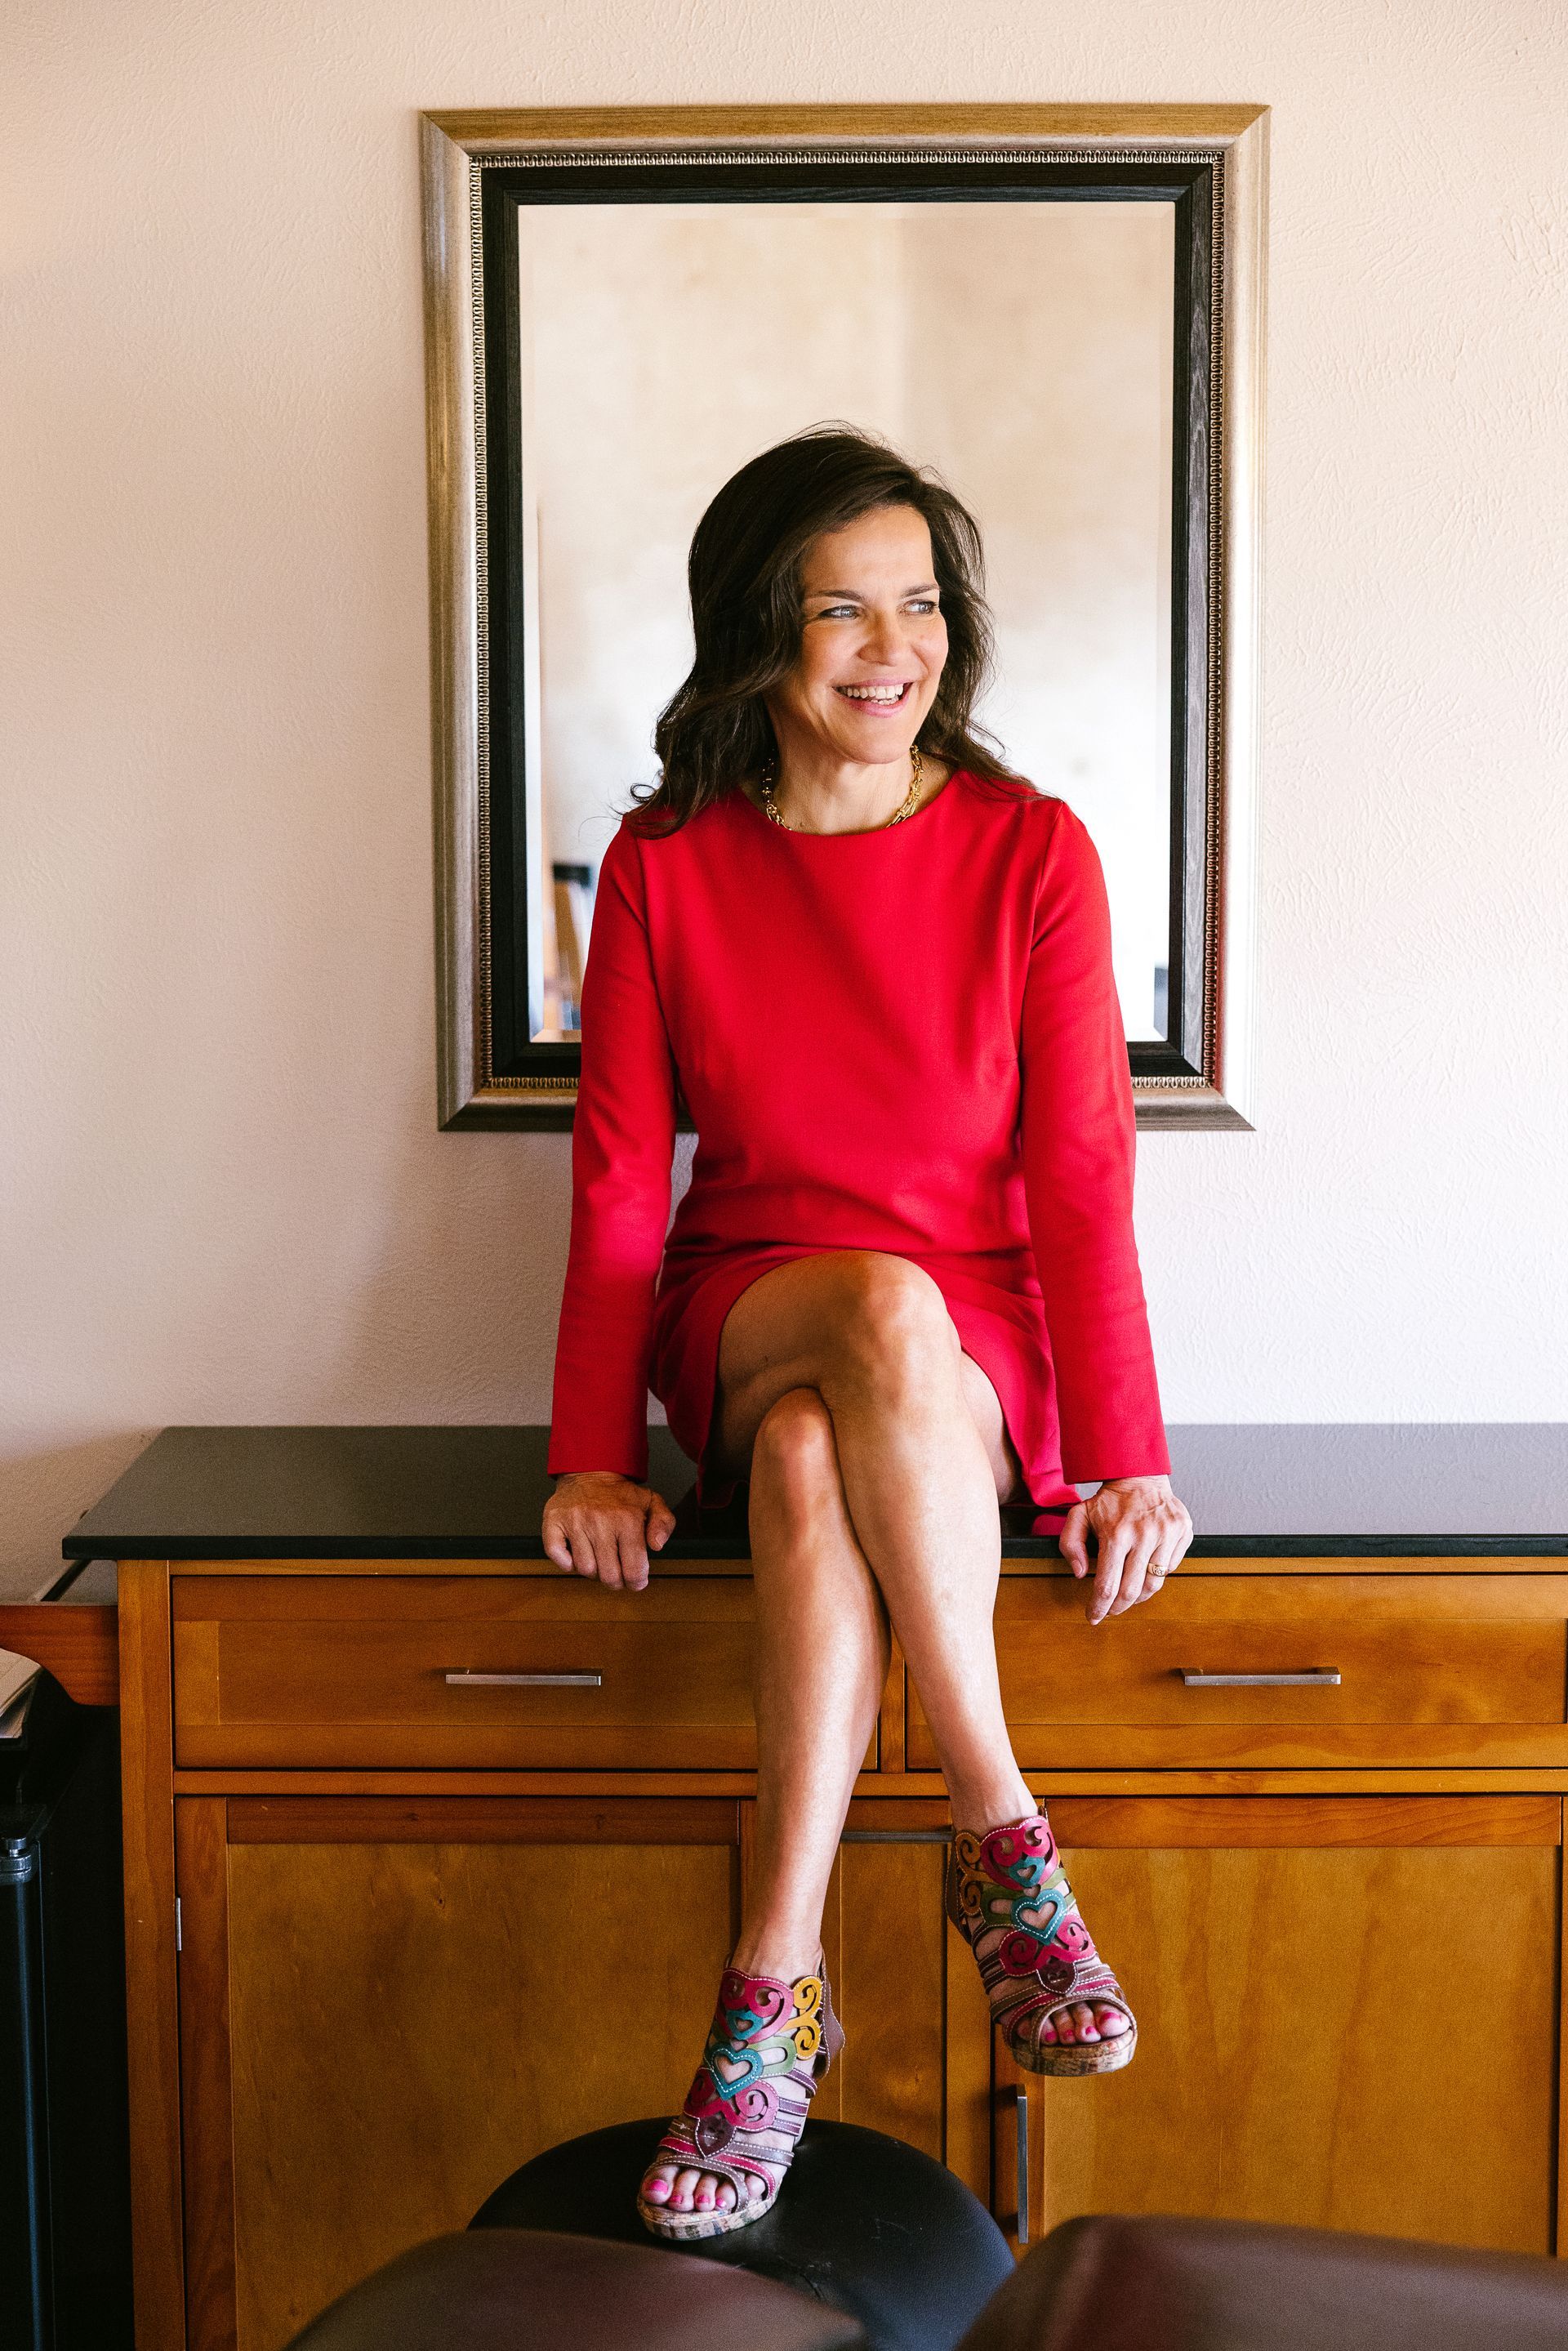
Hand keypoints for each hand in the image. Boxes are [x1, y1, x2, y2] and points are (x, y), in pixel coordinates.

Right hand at [542, 1470, 675, 1591]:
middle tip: (618, 1574)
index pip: (634, 1569)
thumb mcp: (652, 1502)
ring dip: (593, 1571)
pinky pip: (558, 1556)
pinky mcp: (554, 1522)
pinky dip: (567, 1562)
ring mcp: (575, 1522)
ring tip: (599, 1558)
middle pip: (609, 1576)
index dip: (637, 1582)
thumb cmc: (621, 1494)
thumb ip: (664, 1523)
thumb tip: (656, 1546)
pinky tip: (577, 1553)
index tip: (636, 1581)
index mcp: (627, 1519)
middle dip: (616, 1582)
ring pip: (585, 1569)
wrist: (590, 1470)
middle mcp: (600, 1521)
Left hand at [1059, 1474, 1192, 1624]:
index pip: (1107, 1585)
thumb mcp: (1079, 1515)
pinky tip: (1144, 1569)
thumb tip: (1080, 1574)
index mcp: (1116, 1534)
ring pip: (1154, 1584)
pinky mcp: (1183, 1532)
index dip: (1099, 1607)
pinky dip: (1156, 1575)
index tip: (1093, 1617)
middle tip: (1109, 1611)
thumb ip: (1070, 1544)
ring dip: (1138, 1597)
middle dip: (1117, 1608)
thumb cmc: (1109, 1500)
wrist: (1140, 1476)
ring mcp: (1166, 1534)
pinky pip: (1170, 1568)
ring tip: (1127, 1595)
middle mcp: (1144, 1536)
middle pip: (1132, 1592)